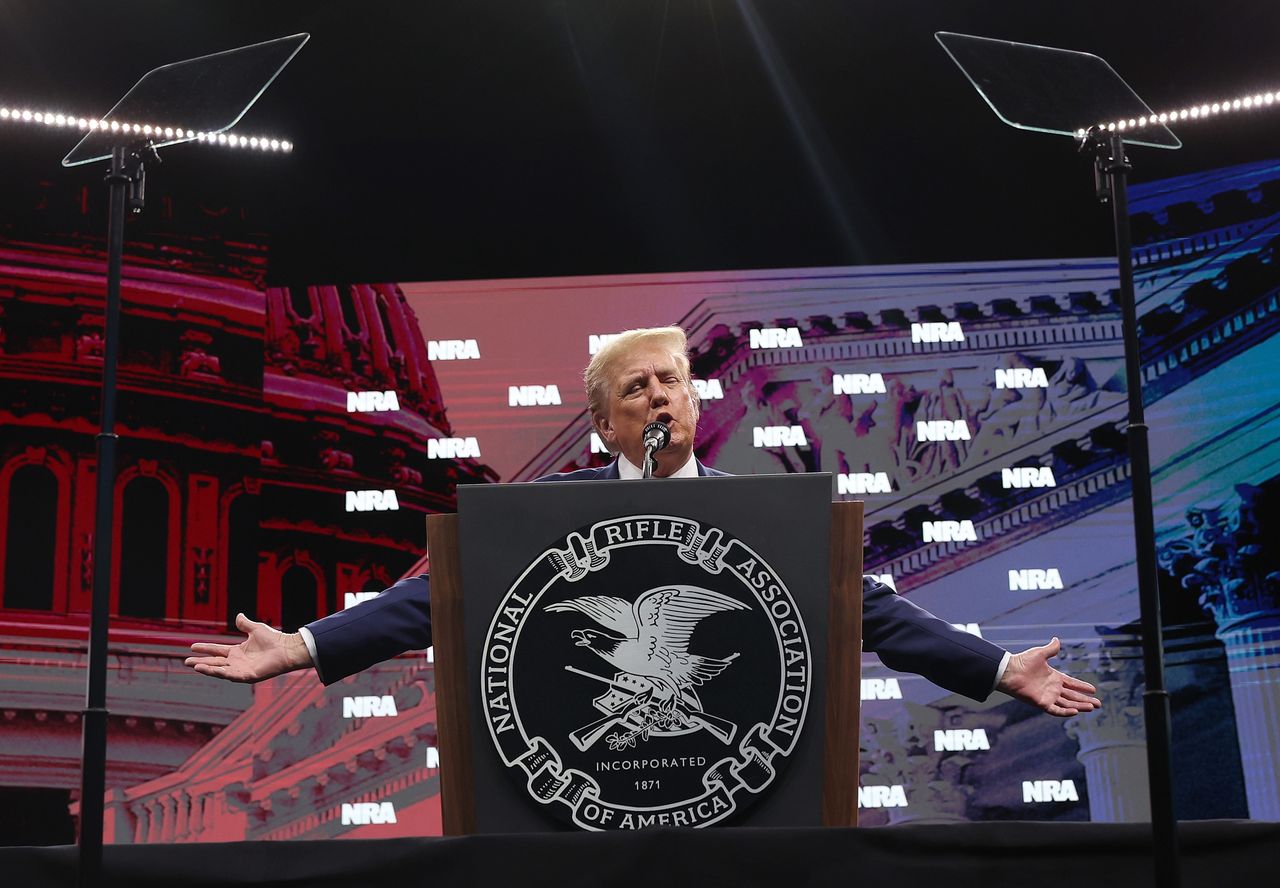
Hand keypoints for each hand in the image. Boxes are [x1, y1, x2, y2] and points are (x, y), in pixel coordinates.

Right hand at [184, 613, 312, 682]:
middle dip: (200, 662)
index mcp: (238, 651)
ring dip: (207, 669)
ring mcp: (241, 669)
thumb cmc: (274, 639)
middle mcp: (237, 662)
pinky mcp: (247, 676)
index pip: (217, 650)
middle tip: (186, 661)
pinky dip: (219, 673)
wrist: (287, 648)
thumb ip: (245, 624)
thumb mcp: (255, 629)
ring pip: (220, 670)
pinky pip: (231, 675)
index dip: (205, 648)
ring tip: (194, 666)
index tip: (192, 646)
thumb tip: (238, 615)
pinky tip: (209, 670)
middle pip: (215, 662)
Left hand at [996, 637, 1100, 717]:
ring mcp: (1047, 696)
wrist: (1009, 671)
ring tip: (1092, 707)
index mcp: (1053, 677)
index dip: (1082, 686)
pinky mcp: (1041, 703)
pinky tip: (1076, 711)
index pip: (1072, 683)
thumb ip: (1051, 649)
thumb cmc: (1022, 661)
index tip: (1093, 689)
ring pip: (1068, 704)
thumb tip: (1056, 639)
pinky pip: (1056, 710)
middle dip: (1086, 700)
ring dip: (1080, 706)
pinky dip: (1066, 712)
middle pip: (1073, 696)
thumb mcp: (1040, 653)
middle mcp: (1052, 688)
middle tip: (1099, 704)